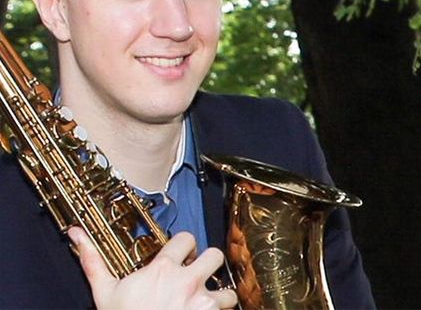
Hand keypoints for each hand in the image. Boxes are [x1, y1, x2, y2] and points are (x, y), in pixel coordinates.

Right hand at [68, 227, 237, 309]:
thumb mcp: (104, 292)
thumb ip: (94, 261)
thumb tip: (77, 234)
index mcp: (162, 270)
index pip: (186, 238)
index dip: (184, 246)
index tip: (180, 256)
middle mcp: (186, 281)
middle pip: (215, 255)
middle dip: (208, 264)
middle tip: (198, 275)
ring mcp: (201, 301)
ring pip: (227, 289)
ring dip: (219, 296)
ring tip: (205, 302)